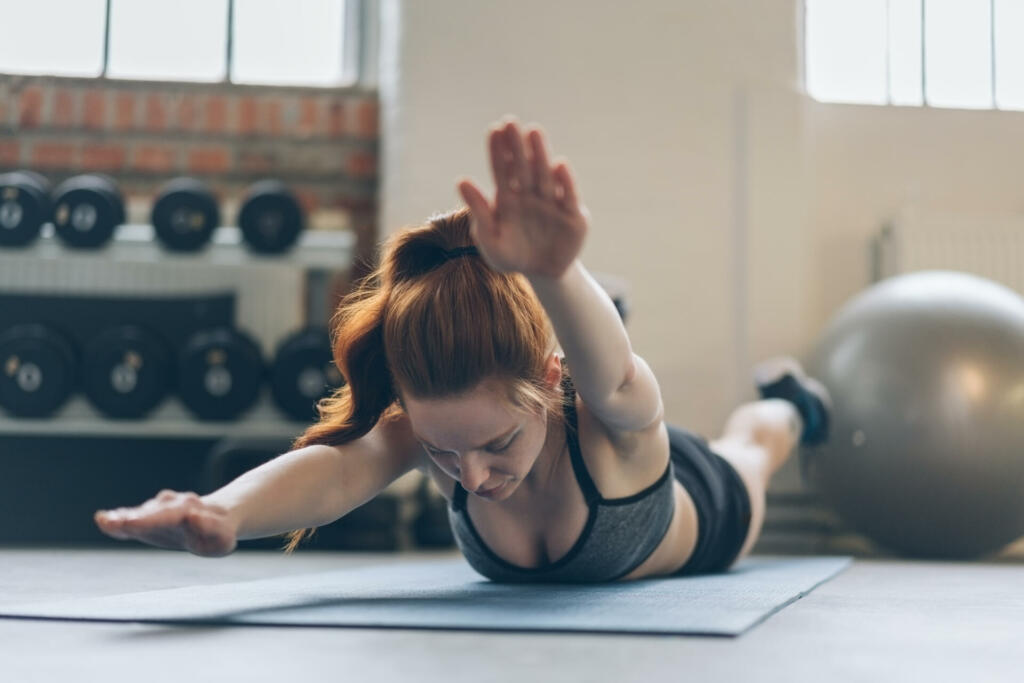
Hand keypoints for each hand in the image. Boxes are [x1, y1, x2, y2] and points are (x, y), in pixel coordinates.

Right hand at [95, 490, 237, 556]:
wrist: (218, 516)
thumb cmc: (219, 533)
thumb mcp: (222, 538)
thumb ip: (209, 527)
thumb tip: (193, 516)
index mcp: (190, 512)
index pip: (169, 516)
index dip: (150, 520)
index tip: (132, 523)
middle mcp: (173, 505)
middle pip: (151, 513)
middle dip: (134, 518)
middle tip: (111, 521)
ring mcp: (160, 509)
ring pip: (141, 513)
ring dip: (124, 517)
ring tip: (105, 520)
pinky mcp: (150, 516)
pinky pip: (134, 516)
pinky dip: (120, 519)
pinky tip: (103, 520)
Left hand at [458, 119, 587, 279]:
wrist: (542, 275)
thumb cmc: (511, 256)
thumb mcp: (490, 239)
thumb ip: (478, 211)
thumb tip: (461, 180)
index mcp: (508, 198)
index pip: (502, 169)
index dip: (498, 150)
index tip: (494, 129)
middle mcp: (530, 194)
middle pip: (523, 166)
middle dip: (517, 145)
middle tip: (511, 122)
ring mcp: (552, 202)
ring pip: (545, 175)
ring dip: (540, 154)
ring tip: (534, 132)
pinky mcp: (573, 215)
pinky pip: (568, 196)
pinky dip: (564, 182)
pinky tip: (559, 165)